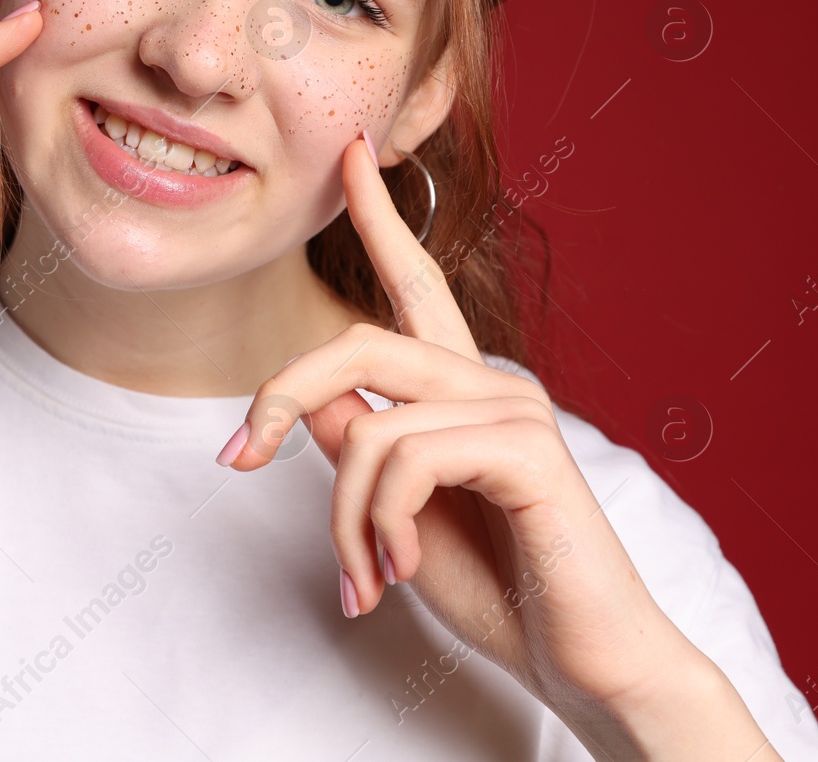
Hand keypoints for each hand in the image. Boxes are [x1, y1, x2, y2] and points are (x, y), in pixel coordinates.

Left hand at [218, 133, 776, 756]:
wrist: (581, 661)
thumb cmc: (497, 589)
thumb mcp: (395, 513)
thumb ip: (359, 445)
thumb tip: (307, 398)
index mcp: (457, 391)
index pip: (414, 284)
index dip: (381, 217)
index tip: (353, 154)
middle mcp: (488, 383)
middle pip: (356, 345)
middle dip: (278, 398)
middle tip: (236, 461)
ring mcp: (513, 409)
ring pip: (368, 425)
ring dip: (342, 514)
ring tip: (363, 577)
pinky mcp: (528, 448)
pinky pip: (406, 457)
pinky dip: (381, 522)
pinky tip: (400, 569)